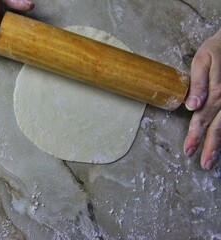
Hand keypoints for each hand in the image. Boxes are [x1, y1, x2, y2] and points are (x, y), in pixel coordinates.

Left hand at [184, 28, 220, 169]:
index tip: (187, 150)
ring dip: (220, 144)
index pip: (203, 117)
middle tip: (203, 163)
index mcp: (217, 91)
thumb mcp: (203, 60)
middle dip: (210, 146)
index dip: (195, 134)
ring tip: (211, 161)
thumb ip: (198, 82)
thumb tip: (191, 105)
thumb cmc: (217, 49)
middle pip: (218, 126)